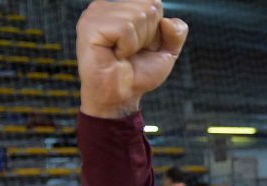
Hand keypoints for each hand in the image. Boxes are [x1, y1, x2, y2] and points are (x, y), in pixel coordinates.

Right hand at [77, 0, 188, 117]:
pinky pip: (125, 28)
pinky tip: (115, 54)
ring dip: (136, 43)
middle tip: (130, 52)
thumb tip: (167, 22)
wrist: (122, 96)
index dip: (156, 30)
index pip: (154, 3)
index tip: (141, 46)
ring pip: (137, 17)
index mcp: (120, 7)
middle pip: (148, 8)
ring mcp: (94, 14)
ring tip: (121, 54)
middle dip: (147, 36)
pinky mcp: (89, 26)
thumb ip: (177, 32)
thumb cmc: (139, 73)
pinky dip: (127, 46)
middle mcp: (105, 6)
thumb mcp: (167, 51)